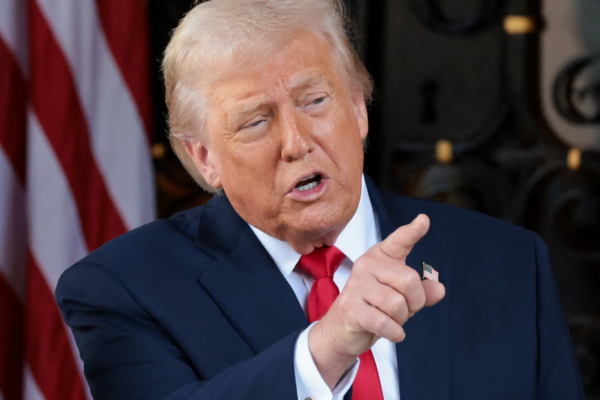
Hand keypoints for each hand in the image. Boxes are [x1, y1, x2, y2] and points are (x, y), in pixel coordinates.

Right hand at [308, 214, 445, 387]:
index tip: (424, 220)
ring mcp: (356, 284)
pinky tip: (391, 332)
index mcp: (381, 256)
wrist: (342, 329)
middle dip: (415, 302)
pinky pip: (385, 322)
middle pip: (409, 281)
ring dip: (401, 320)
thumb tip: (439, 288)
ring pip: (398, 304)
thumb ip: (422, 291)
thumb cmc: (375, 307)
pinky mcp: (351, 307)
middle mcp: (367, 264)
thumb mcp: (402, 297)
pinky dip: (395, 332)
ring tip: (390, 320)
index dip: (413, 231)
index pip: (399, 241)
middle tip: (403, 311)